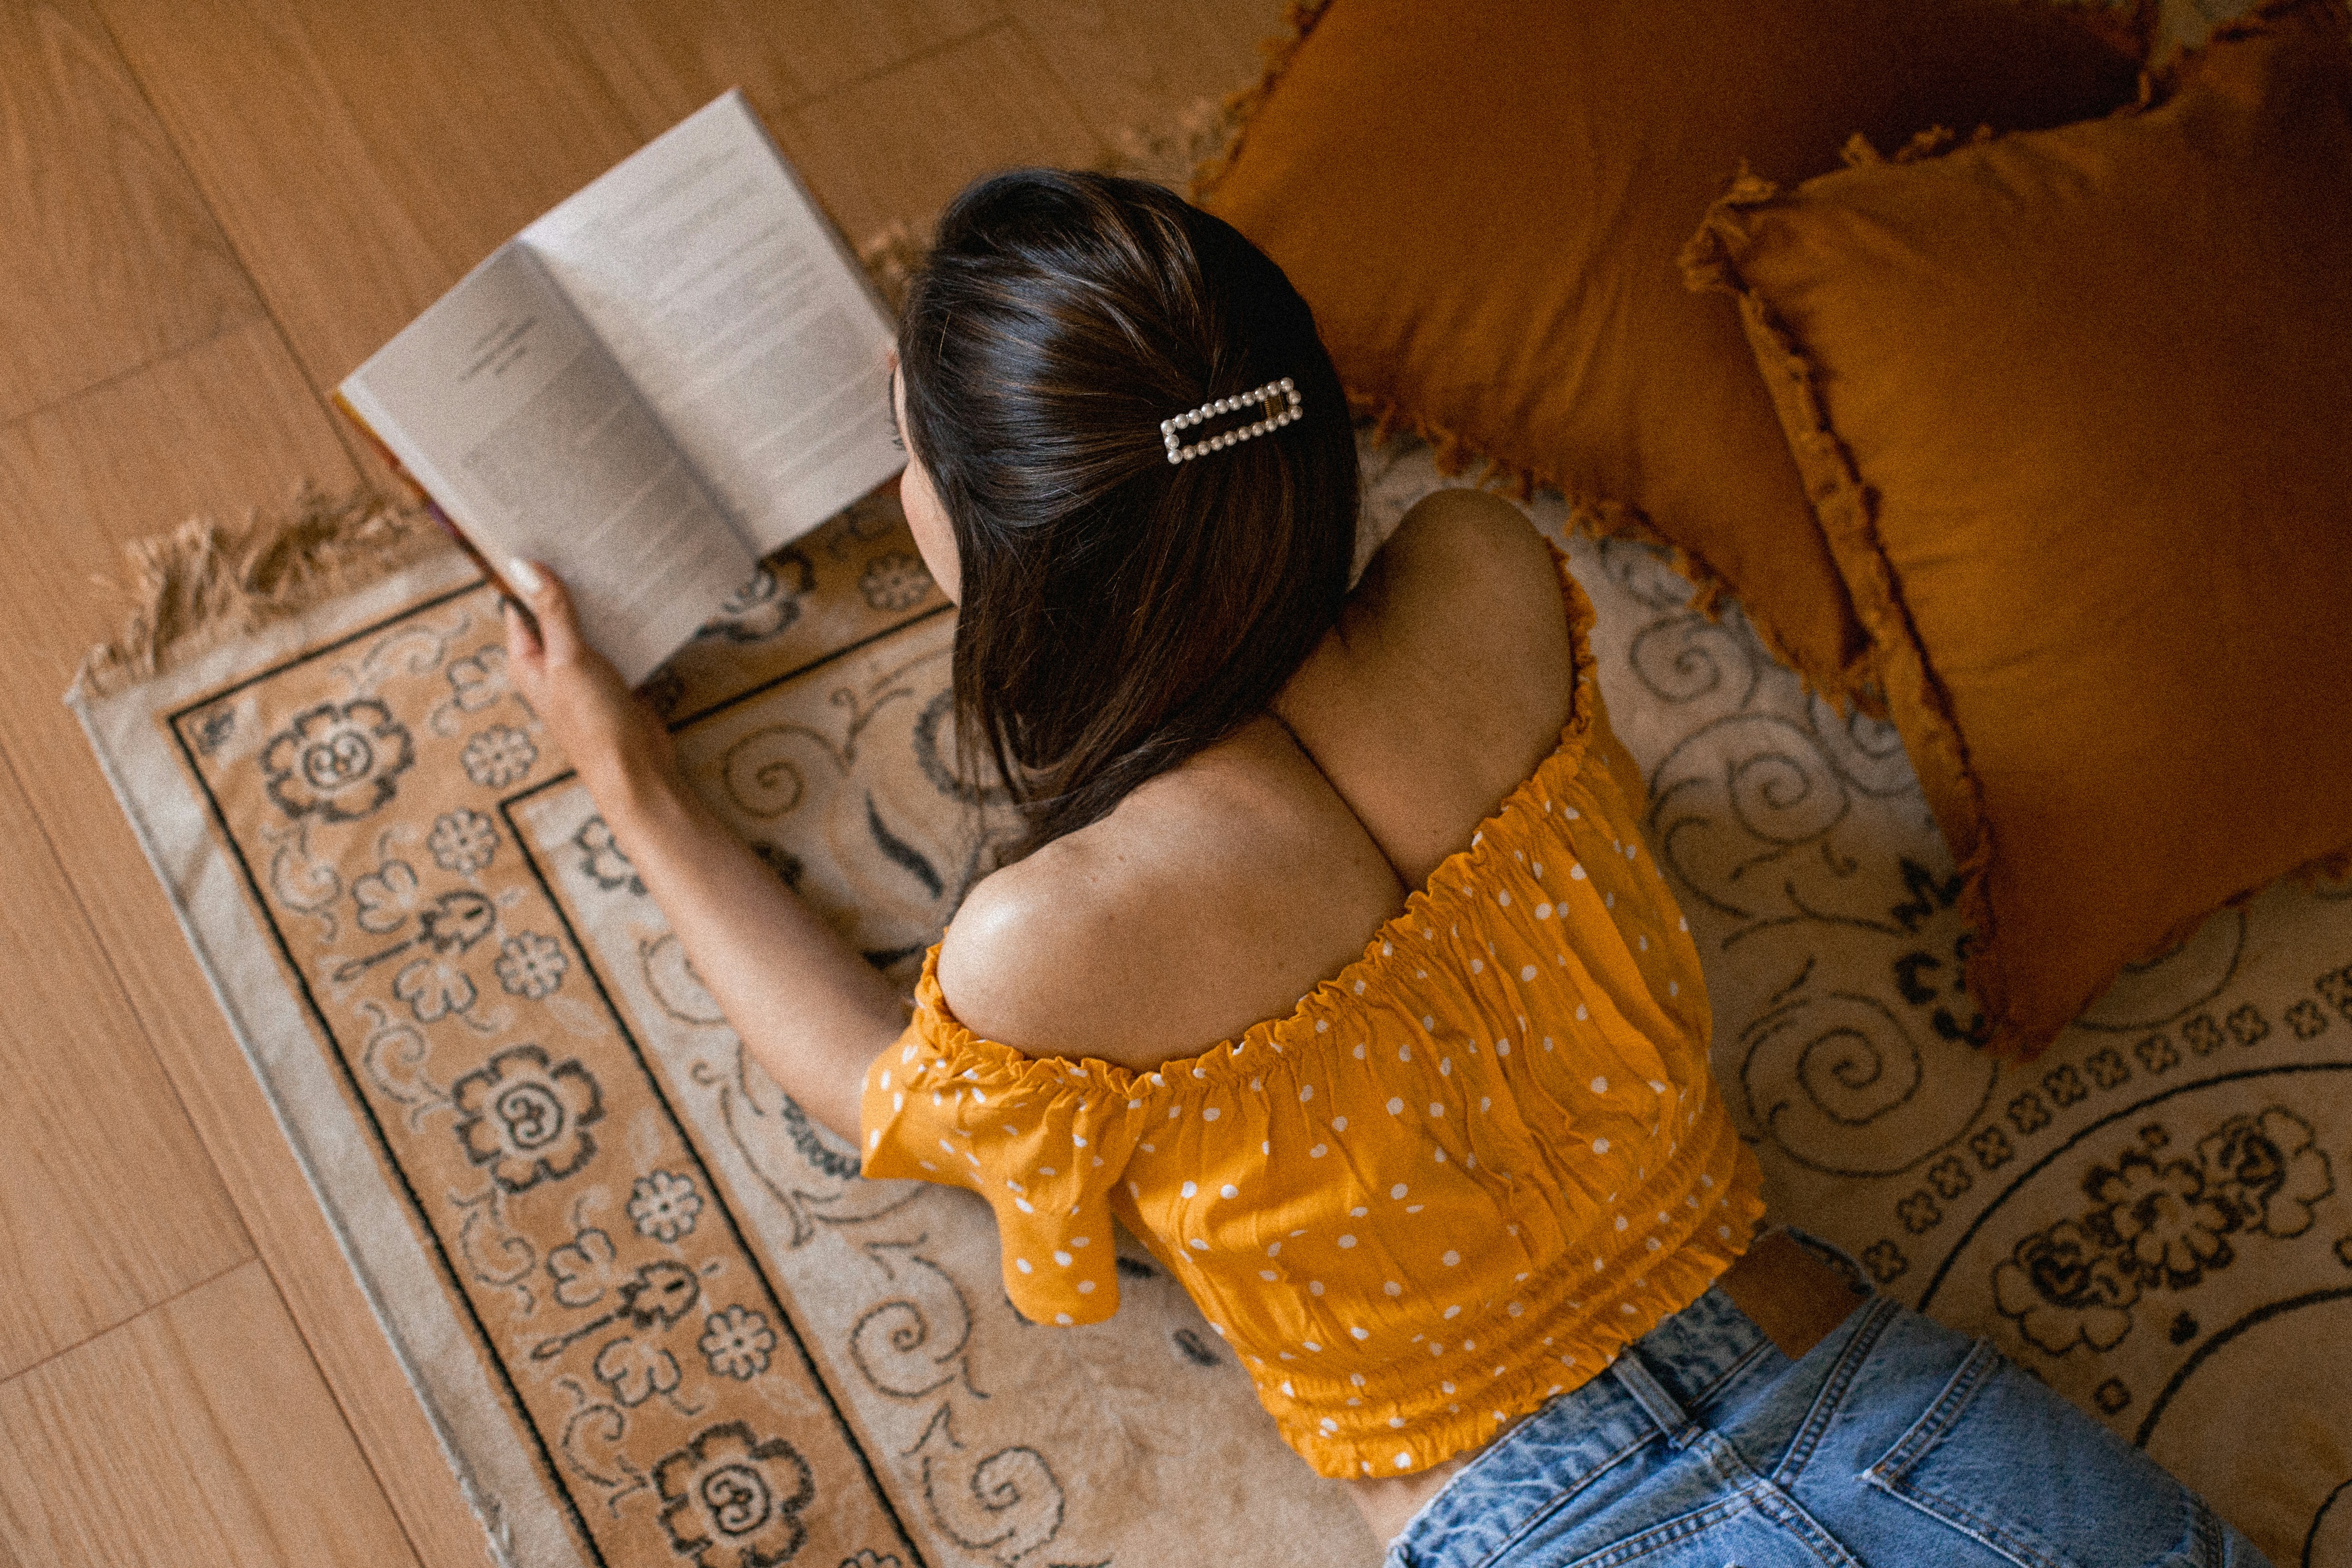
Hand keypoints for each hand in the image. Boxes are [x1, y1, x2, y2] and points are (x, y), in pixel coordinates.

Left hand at [502, 559, 677, 803]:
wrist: (638, 770)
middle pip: (557, 610)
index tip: (543, 537)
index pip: (519, 604)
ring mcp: (585, 672)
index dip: (529, 573)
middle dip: (571, 581)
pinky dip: (627, 622)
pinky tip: (640, 599)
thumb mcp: (569, 660)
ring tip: (614, 562)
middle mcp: (553, 664)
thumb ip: (552, 612)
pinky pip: (619, 640)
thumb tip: (525, 566)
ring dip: (602, 601)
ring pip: (591, 623)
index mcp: (528, 659)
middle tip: (585, 541)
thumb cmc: (594, 723)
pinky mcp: (616, 678)